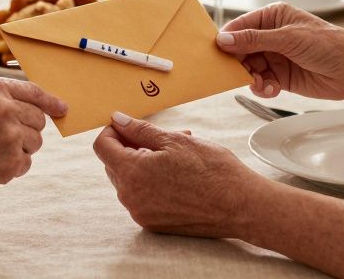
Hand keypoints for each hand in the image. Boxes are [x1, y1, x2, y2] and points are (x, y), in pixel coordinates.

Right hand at [0, 78, 67, 203]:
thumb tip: (35, 110)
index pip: (34, 91)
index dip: (51, 101)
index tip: (62, 108)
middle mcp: (5, 107)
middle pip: (38, 120)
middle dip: (26, 131)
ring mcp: (10, 134)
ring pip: (34, 143)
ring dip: (18, 150)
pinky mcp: (11, 161)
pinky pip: (25, 164)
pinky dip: (11, 168)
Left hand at [92, 113, 260, 237]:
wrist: (241, 206)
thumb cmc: (212, 170)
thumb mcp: (174, 140)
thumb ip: (140, 130)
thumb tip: (118, 119)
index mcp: (131, 174)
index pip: (102, 146)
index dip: (113, 130)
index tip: (130, 125)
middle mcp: (131, 198)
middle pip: (114, 164)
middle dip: (132, 146)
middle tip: (163, 137)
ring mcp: (142, 214)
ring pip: (130, 180)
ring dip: (145, 163)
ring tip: (177, 153)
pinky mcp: (155, 224)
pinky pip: (143, 197)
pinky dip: (153, 182)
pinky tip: (178, 174)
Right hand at [217, 3, 343, 100]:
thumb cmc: (329, 45)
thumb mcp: (289, 38)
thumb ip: (254, 40)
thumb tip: (224, 40)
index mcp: (273, 17)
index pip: (240, 26)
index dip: (227, 39)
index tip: (215, 53)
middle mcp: (271, 36)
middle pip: (240, 49)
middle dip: (237, 63)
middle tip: (235, 73)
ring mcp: (276, 57)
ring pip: (249, 68)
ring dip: (250, 78)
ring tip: (260, 83)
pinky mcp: (281, 77)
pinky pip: (261, 82)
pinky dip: (262, 87)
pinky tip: (271, 89)